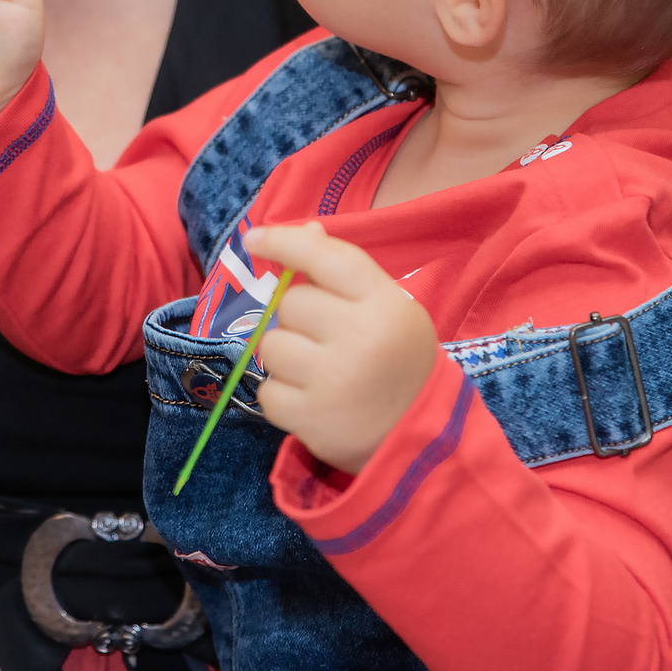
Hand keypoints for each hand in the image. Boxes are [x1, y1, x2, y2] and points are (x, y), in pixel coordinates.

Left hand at [245, 223, 441, 472]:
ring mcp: (333, 381)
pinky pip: (267, 389)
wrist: (415, 440)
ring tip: (320, 374)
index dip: (287, 242)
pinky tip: (312, 401)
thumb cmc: (396, 364)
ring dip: (286, 358)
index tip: (256, 238)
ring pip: (271, 345)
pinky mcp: (310, 419)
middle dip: (299, 320)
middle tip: (326, 341)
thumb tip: (304, 231)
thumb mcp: (388, 310)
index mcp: (385, 305)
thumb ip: (344, 274)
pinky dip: (282, 395)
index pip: (327, 257)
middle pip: (291, 304)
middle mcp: (361, 338)